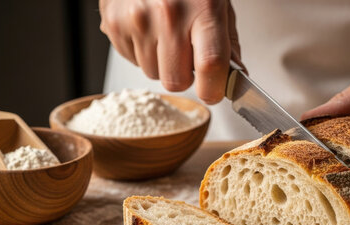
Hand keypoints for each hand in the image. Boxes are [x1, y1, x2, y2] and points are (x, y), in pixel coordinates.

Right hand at [99, 0, 241, 103]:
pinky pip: (132, 60)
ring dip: (161, 62)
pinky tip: (147, 28)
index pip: (211, 66)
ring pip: (152, 73)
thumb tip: (236, 77)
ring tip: (163, 33)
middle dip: (183, 76)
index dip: (213, 89)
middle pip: (176, 81)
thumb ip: (228, 43)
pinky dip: (141, 51)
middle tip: (186, 55)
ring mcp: (138, 20)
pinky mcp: (114, 24)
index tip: (214, 91)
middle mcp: (169, 15)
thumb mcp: (218, 3)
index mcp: (203, 9)